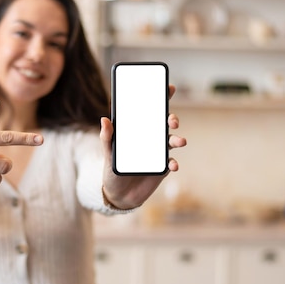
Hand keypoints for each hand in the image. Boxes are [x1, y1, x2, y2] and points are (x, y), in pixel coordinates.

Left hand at [99, 84, 186, 209]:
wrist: (119, 196)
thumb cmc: (112, 170)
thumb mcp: (107, 153)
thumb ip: (107, 137)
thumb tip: (104, 120)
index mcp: (138, 130)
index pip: (150, 111)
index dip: (160, 98)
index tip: (169, 87)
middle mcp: (151, 138)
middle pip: (164, 124)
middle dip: (172, 119)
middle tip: (172, 120)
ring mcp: (158, 152)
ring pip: (171, 141)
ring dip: (177, 139)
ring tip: (180, 141)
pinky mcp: (162, 168)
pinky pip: (171, 162)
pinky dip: (173, 163)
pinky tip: (172, 165)